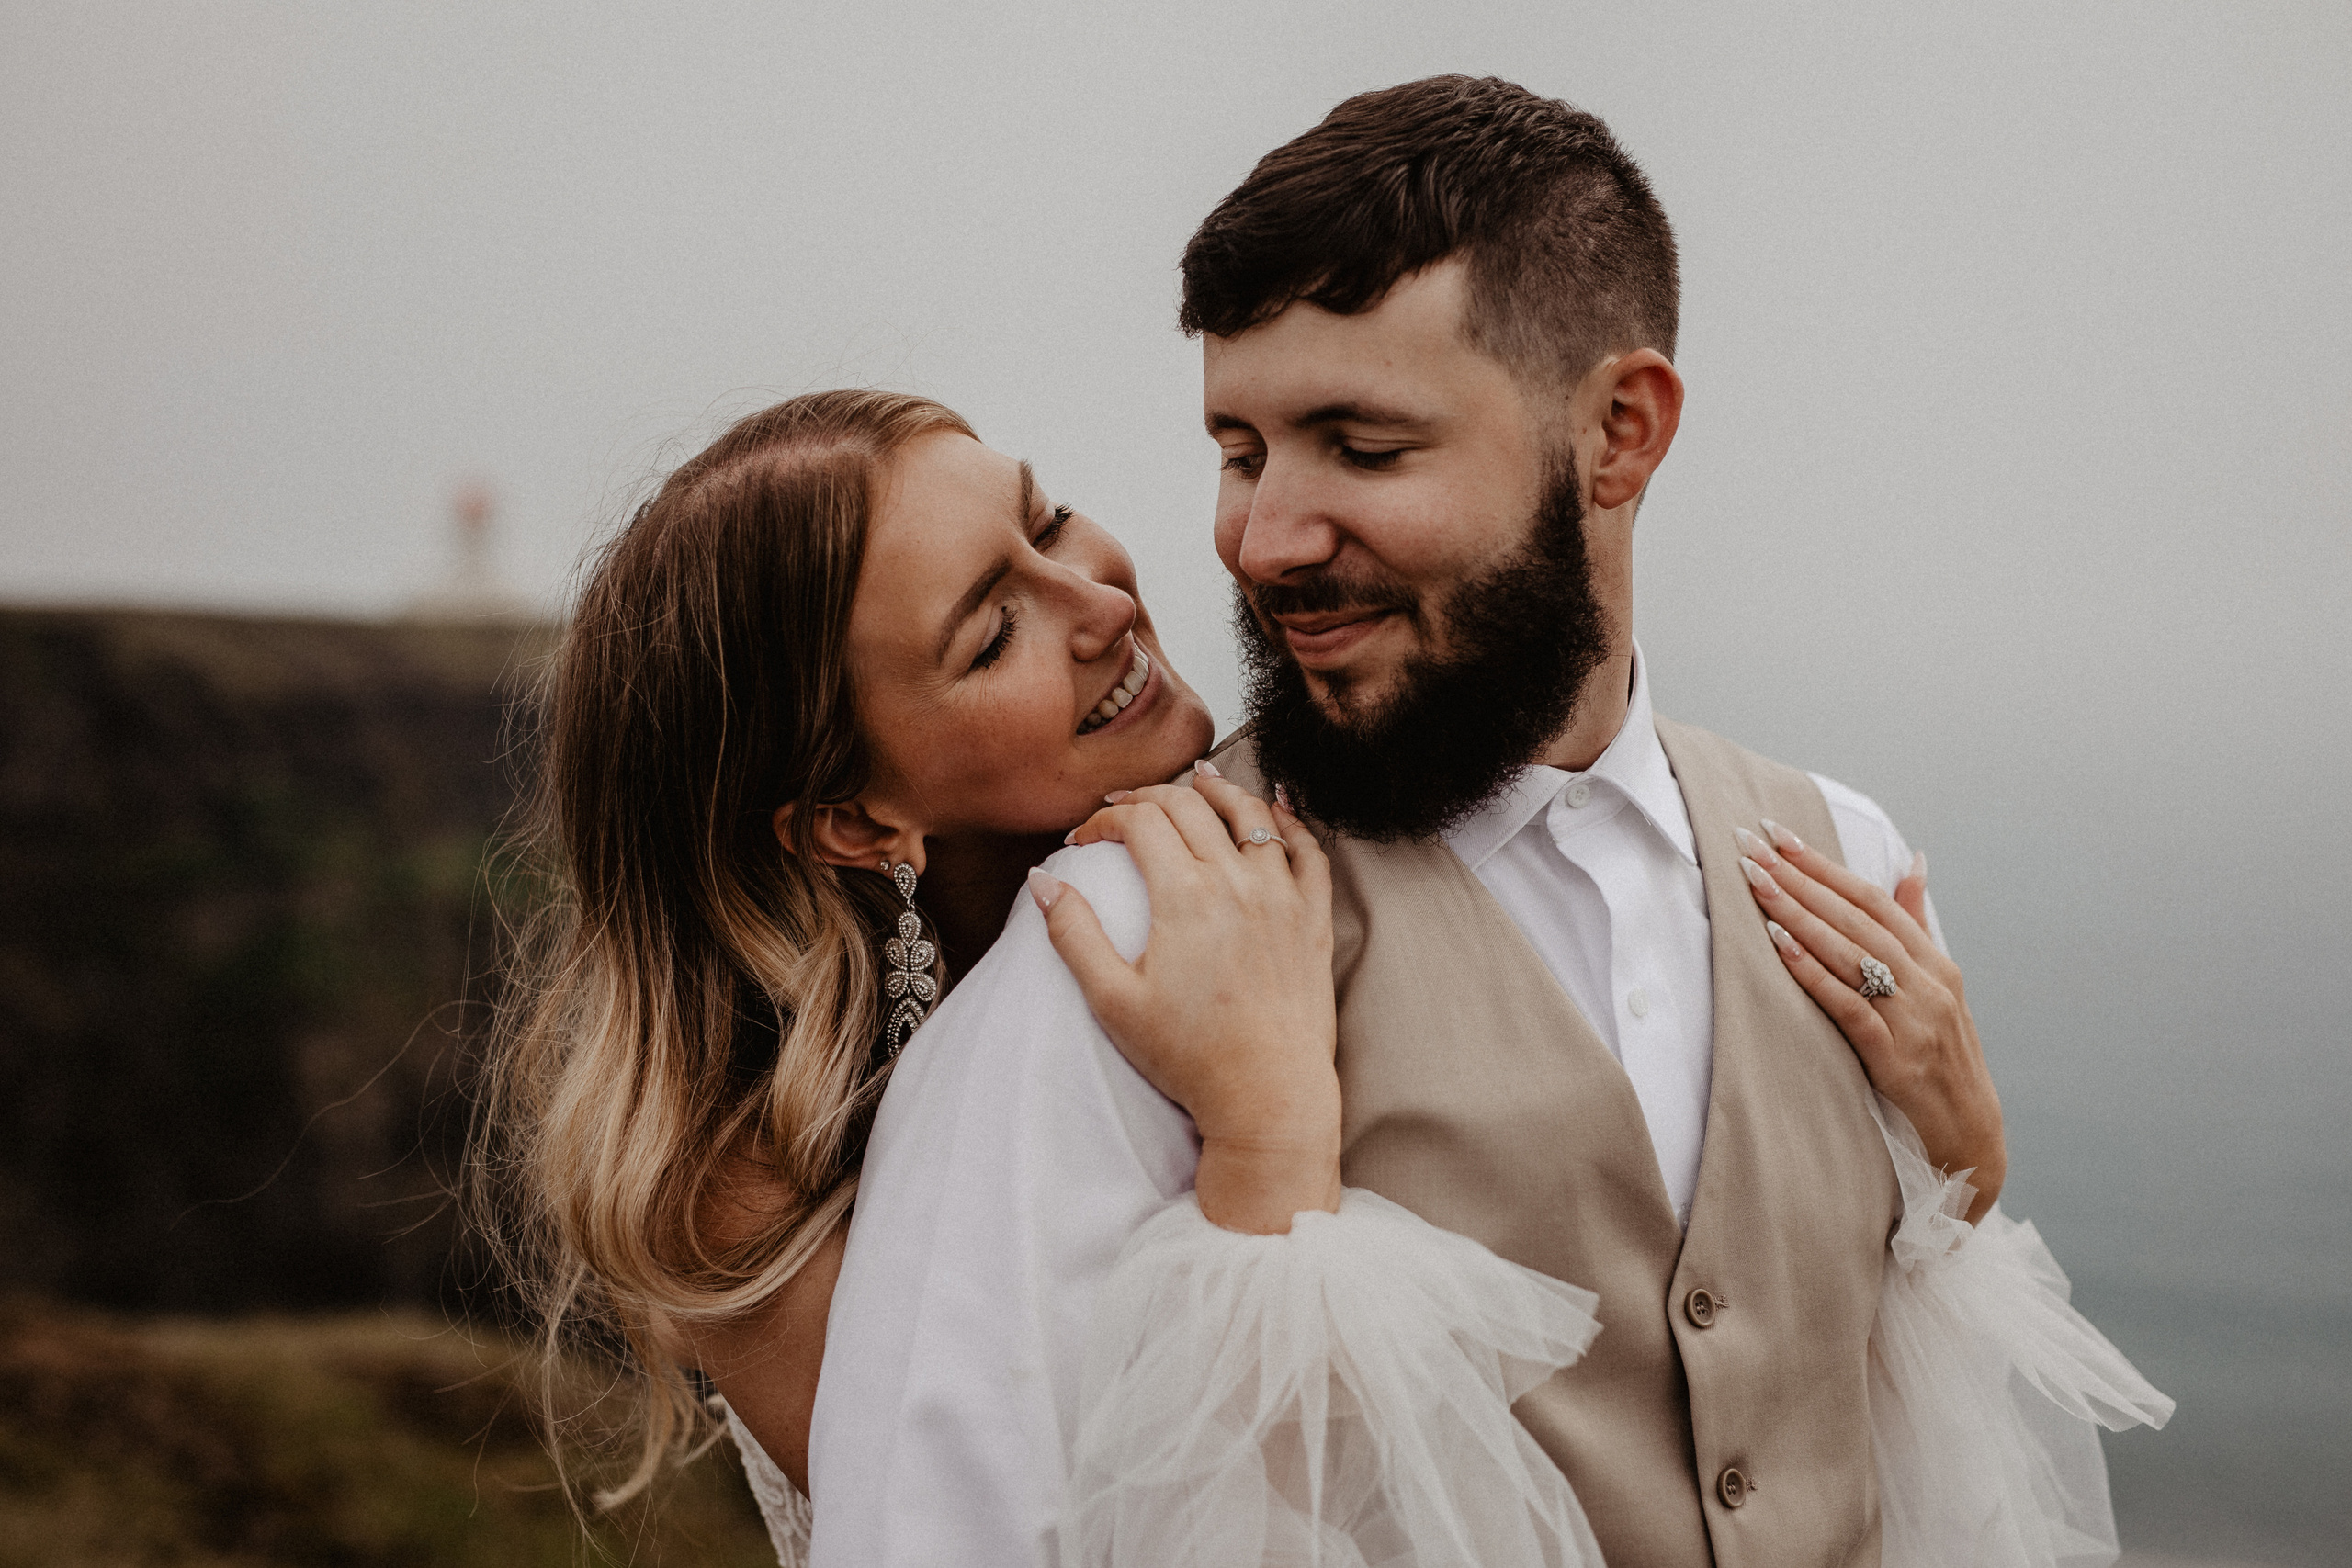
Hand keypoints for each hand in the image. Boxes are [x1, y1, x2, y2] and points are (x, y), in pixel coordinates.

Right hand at [1027, 763, 1340, 1234]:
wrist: (1269, 1096)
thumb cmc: (1189, 1057)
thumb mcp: (1112, 1001)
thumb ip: (1073, 934)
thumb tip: (1043, 879)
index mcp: (1184, 895)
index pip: (1140, 822)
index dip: (1105, 819)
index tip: (1085, 838)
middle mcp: (1236, 882)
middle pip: (1189, 806)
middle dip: (1148, 796)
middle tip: (1124, 806)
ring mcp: (1281, 897)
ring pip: (1251, 815)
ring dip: (1217, 790)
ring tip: (1196, 778)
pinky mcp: (1313, 920)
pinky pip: (1307, 851)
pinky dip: (1290, 820)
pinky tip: (1277, 805)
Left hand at [1735, 822, 2005, 1221]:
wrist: (1971, 1141)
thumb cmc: (1943, 1061)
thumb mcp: (1937, 990)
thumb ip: (1917, 927)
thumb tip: (1913, 864)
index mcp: (1936, 963)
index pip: (1873, 899)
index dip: (1824, 866)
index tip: (1778, 836)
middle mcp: (1929, 983)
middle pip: (1856, 918)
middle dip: (1800, 879)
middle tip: (1750, 845)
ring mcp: (1915, 1020)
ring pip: (1849, 953)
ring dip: (1797, 914)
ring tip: (1755, 883)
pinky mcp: (1896, 1058)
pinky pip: (1849, 1005)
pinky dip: (1814, 972)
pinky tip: (1781, 945)